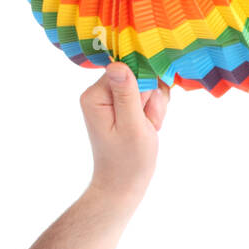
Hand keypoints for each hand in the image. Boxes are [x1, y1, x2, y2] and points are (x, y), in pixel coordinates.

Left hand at [80, 62, 170, 204]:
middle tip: (145, 124)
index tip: (144, 111)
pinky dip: (153, 112)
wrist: (124, 183)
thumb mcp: (132, 125)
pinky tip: (148, 127)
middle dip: (150, 99)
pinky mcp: (122, 105)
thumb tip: (118, 64)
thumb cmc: (128, 160)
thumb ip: (127, 94)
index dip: (144, 88)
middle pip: (139, 75)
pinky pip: (147, 96)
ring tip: (146, 128)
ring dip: (154, 108)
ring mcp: (111, 99)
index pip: (128, 69)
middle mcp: (99, 93)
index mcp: (95, 96)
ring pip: (147, 86)